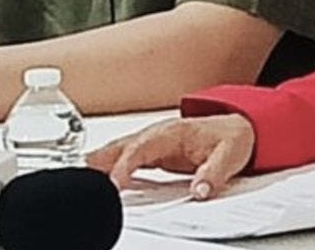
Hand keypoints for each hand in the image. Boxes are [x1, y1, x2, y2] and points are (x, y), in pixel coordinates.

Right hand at [87, 114, 254, 198]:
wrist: (239, 126)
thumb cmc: (232, 137)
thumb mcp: (230, 155)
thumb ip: (214, 172)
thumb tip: (200, 189)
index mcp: (172, 132)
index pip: (141, 148)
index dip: (125, 166)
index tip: (114, 184)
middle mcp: (157, 134)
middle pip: (120, 147)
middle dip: (98, 161)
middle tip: (78, 178)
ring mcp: (151, 143)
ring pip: (116, 150)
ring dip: (96, 163)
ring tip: (75, 177)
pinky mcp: (151, 153)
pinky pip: (122, 158)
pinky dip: (106, 167)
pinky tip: (94, 178)